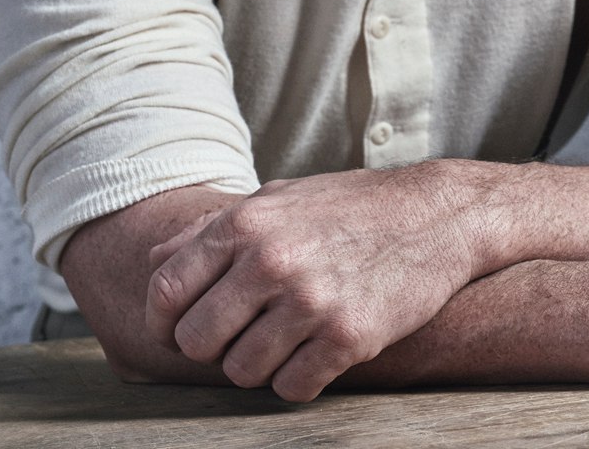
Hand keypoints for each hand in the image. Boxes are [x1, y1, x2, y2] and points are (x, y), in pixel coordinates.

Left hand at [144, 162, 483, 399]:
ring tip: (284, 337)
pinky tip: (315, 350)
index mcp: (247, 223)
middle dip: (212, 346)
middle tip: (241, 332)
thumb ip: (212, 230)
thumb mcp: (277, 199)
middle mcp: (272, 260)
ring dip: (257, 364)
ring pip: (241, 372)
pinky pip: (290, 388)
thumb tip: (153, 262)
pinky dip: (297, 379)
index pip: (166, 291)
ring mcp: (310, 301)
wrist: (435, 216)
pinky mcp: (348, 337)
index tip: (182, 326)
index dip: (165, 319)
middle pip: (197, 341)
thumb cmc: (349, 207)